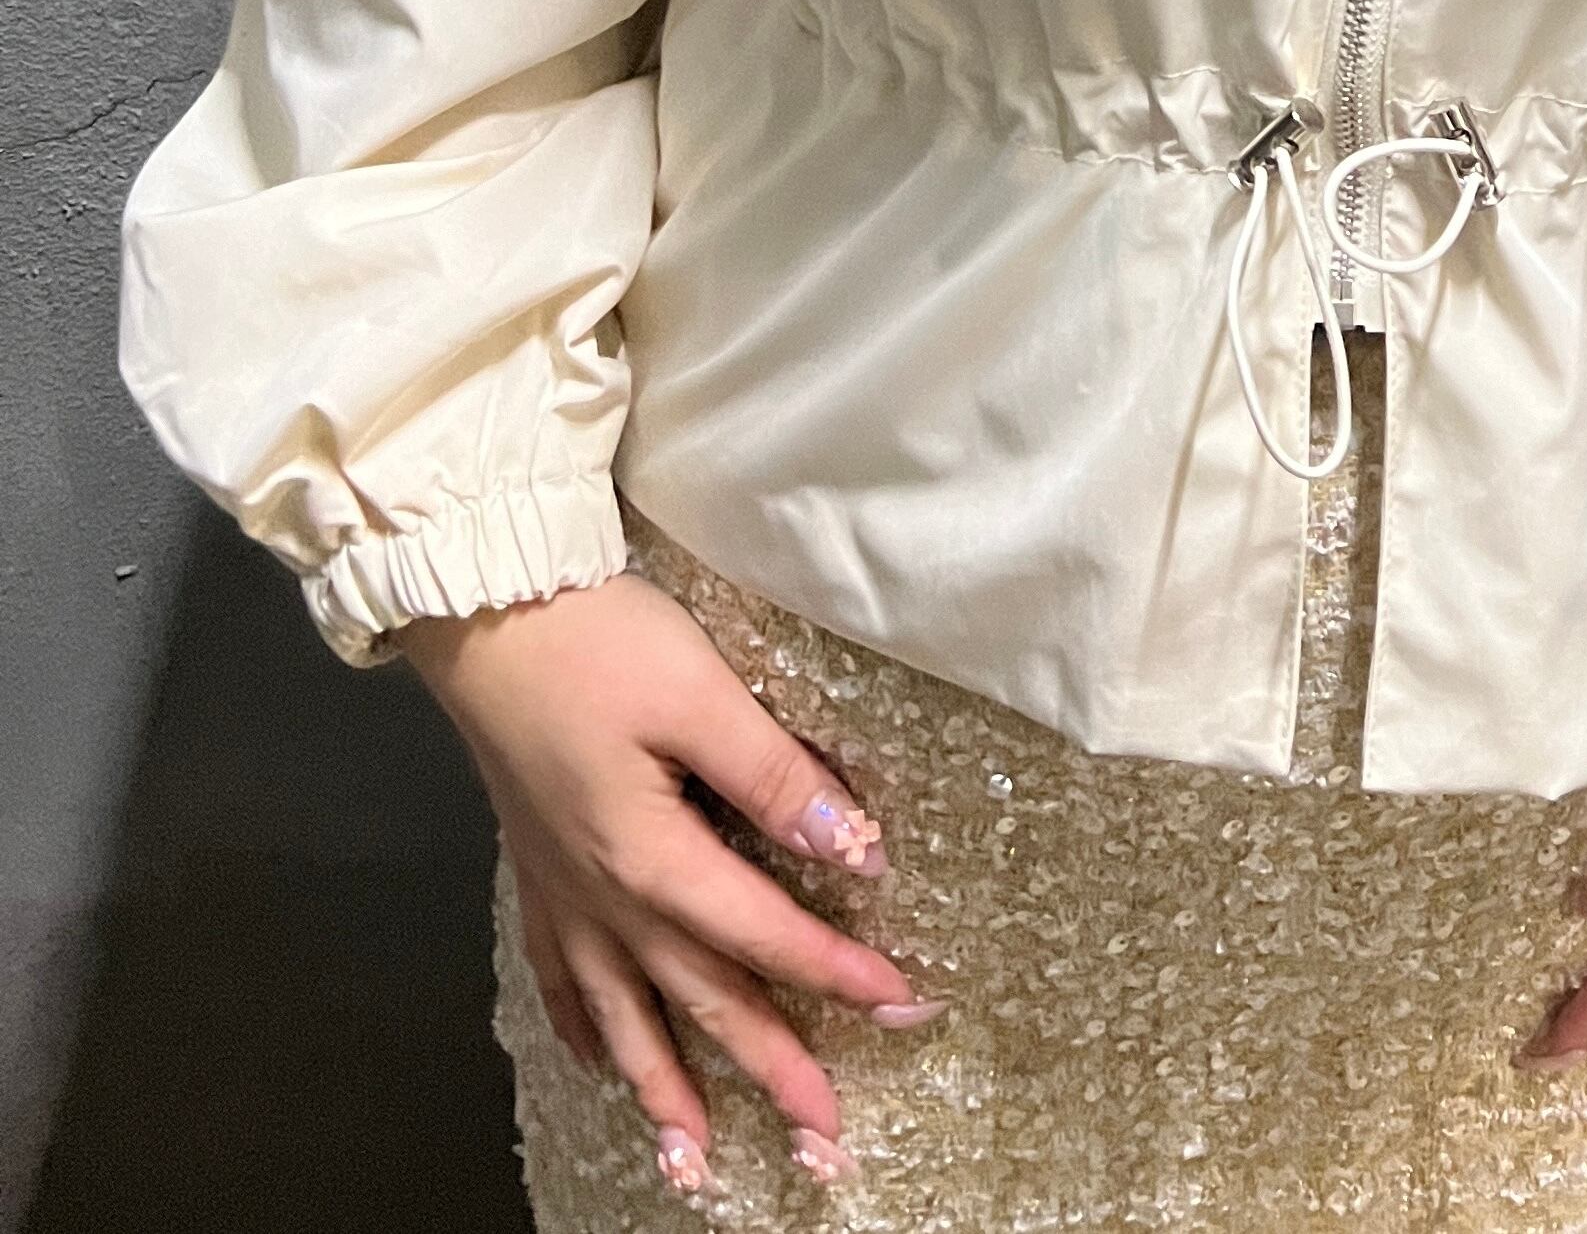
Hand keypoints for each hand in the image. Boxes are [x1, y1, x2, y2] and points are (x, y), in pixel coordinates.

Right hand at [398, 571, 944, 1197]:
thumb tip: (853, 851)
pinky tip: (602, 1063)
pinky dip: (587, 1031)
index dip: (839, 974)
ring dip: (666, 1091)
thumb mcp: (703, 696)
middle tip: (824, 1141)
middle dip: (769, 1072)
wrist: (489, 614)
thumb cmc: (597, 645)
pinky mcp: (539, 869)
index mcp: (652, 860)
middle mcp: (606, 897)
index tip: (906, 1007)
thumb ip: (777, 779)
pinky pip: (564, 980)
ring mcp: (565, 891)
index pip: (766, 935)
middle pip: (702, 1001)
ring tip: (695, 1164)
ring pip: (625, 1015)